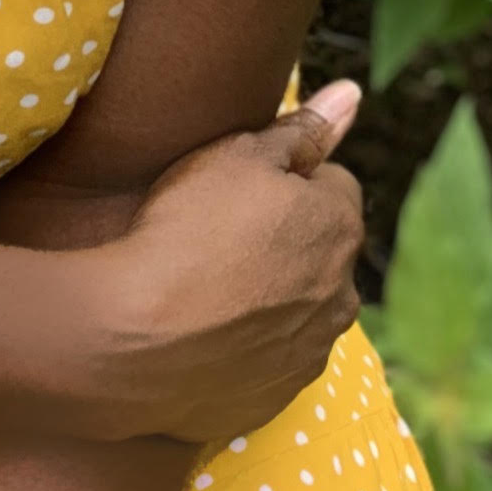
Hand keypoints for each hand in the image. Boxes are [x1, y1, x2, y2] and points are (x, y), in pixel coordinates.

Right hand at [58, 79, 365, 445]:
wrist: (139, 339)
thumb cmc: (189, 229)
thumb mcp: (239, 154)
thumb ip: (303, 128)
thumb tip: (352, 94)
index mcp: (340, 227)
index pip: (333, 184)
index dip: (285, 177)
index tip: (241, 185)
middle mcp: (342, 294)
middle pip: (320, 249)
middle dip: (286, 238)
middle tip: (219, 230)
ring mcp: (311, 352)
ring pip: (299, 305)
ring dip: (270, 292)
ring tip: (206, 281)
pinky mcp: (277, 397)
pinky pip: (270, 356)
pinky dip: (246, 342)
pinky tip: (201, 328)